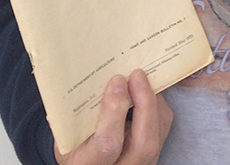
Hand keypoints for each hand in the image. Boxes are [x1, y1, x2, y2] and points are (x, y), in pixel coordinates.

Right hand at [54, 70, 172, 164]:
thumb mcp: (68, 134)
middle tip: (137, 75)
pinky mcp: (150, 159)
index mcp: (89, 163)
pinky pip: (161, 133)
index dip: (115, 111)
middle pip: (144, 144)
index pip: (108, 143)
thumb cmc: (73, 147)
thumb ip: (80, 115)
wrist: (88, 164)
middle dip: (145, 104)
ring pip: (157, 138)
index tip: (116, 82)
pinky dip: (157, 110)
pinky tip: (147, 92)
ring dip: (154, 103)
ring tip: (142, 78)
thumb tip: (100, 78)